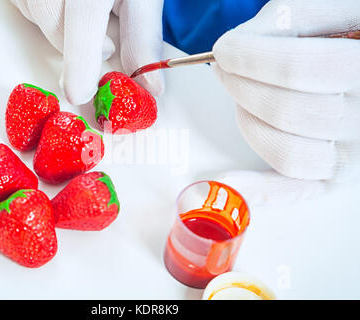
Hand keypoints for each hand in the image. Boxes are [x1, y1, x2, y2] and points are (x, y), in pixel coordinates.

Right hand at [11, 0, 163, 104]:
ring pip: (34, 10)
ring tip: (85, 14)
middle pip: (51, 17)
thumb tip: (149, 85)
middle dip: (75, 47)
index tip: (79, 91)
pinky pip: (22, 0)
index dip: (80, 59)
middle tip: (104, 46)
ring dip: (58, 28)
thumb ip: (143, 38)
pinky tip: (65, 6)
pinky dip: (43, 12)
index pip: (83, 14)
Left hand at [212, 0, 359, 183]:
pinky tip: (230, 179)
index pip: (297, 68)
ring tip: (244, 95)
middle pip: (284, 111)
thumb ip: (289, 19)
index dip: (250, 58)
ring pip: (283, 149)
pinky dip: (259, 188)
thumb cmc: (346, 38)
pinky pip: (293, 189)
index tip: (225, 50)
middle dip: (240, 85)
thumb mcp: (331, 11)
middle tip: (227, 69)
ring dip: (247, 118)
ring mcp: (355, 153)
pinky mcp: (335, 176)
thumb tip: (238, 47)